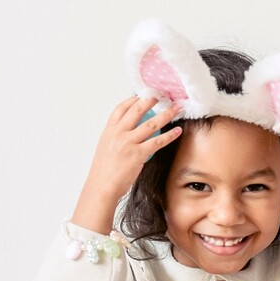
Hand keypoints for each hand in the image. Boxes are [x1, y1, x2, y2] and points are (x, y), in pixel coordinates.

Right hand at [71, 96, 180, 232]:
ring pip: (151, 123)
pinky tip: (177, 131)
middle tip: (162, 96)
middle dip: (151, 100)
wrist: (102, 185)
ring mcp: (128, 142)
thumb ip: (116, 139)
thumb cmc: (104, 171)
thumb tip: (127, 134)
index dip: (132, 100)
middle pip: (137, 110)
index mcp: (109, 131)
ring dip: (166, 114)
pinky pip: (158, 141)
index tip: (141, 95)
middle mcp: (118, 133)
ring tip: (175, 108)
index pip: (120, 109)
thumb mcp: (105, 149)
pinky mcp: (138, 154)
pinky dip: (170, 135)